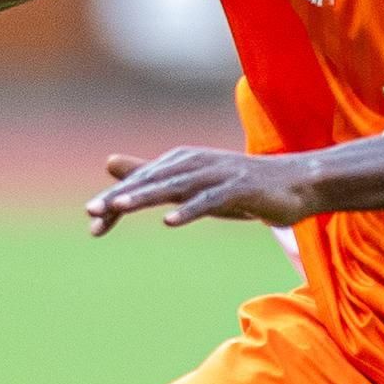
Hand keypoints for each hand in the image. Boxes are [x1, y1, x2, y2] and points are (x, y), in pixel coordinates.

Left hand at [86, 148, 318, 235]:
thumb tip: (107, 163)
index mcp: (180, 162)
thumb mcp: (188, 183)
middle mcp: (194, 163)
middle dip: (120, 198)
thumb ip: (149, 174)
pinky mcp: (238, 190)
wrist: (293, 183)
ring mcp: (216, 175)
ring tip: (118, 207)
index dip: (114, 201)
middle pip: (151, 182)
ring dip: (145, 196)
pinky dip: (189, 210)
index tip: (90, 221)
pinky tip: (169, 221)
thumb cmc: (237, 186)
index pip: (140, 182)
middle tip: (90, 211)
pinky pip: (209, 201)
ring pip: (174, 187)